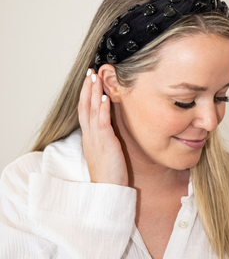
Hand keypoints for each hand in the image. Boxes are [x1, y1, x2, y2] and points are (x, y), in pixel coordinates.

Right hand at [78, 69, 127, 185]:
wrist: (106, 190)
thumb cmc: (108, 172)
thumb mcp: (104, 151)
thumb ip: (103, 137)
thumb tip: (107, 124)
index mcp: (89, 137)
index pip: (85, 111)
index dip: (86, 95)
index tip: (89, 81)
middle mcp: (89, 135)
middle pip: (85, 107)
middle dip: (87, 88)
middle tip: (90, 72)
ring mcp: (95, 138)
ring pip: (91, 111)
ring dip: (93, 93)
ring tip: (96, 78)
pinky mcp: (105, 143)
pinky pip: (102, 123)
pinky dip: (102, 109)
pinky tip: (104, 97)